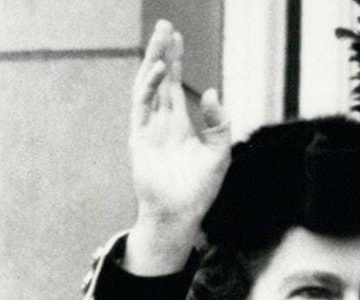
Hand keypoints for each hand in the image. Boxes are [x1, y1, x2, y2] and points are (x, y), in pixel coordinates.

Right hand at [124, 21, 231, 274]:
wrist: (180, 215)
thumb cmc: (199, 190)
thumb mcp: (219, 152)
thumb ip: (219, 122)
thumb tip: (209, 92)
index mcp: (178, 125)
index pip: (173, 85)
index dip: (175, 60)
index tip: (176, 36)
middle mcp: (161, 124)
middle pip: (158, 79)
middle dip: (160, 52)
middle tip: (164, 25)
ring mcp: (148, 130)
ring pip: (147, 87)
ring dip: (152, 62)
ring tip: (160, 38)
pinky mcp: (139, 140)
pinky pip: (142, 107)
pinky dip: (148, 87)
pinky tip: (157, 70)